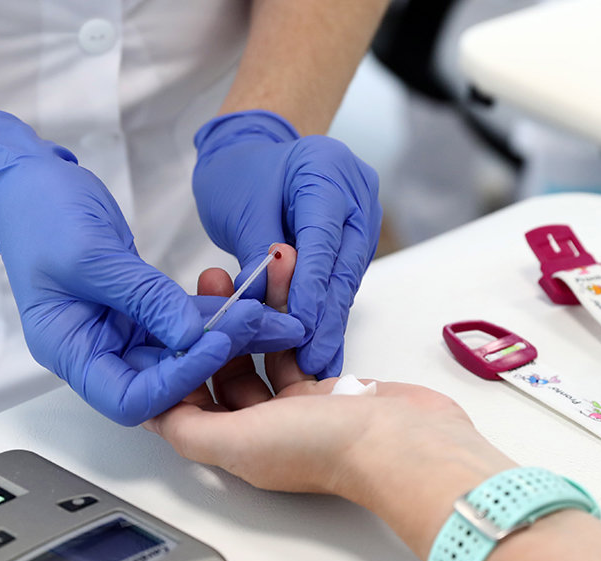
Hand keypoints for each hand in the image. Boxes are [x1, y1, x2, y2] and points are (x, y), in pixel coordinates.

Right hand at [0, 109, 303, 424]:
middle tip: (271, 329)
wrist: (29, 181)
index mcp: (71, 352)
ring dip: (229, 332)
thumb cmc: (40, 214)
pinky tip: (253, 298)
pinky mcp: (139, 309)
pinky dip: (215, 310)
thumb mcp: (92, 256)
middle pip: (165, 378)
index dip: (176, 382)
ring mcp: (120, 331)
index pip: (131, 399)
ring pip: (182, 347)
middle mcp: (98, 351)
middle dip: (219, 355)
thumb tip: (192, 336)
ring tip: (278, 316)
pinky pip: (182, 318)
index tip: (214, 345)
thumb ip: (144, 298)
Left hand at [146, 244, 514, 554]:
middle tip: (204, 285)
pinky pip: (293, 347)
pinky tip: (277, 292)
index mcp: (236, 447)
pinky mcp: (327, 388)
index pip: (188, 404)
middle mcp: (262, 429)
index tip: (165, 322)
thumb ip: (190, 428)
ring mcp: (296, 409)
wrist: (405, 443)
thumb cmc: (327, 448)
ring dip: (246, 317)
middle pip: (220, 374)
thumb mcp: (241, 442)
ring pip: (258, 354)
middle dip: (209, 329)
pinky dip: (283, 320)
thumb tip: (153, 415)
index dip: (173, 363)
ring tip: (238, 272)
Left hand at [192, 110, 381, 378]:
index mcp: (326, 170)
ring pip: (346, 278)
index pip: (323, 238)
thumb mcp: (240, 208)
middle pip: (344, 263)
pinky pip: (341, 281)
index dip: (313, 287)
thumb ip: (258, 253)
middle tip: (314, 362)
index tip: (302, 329)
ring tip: (317, 365)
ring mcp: (361, 219)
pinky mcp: (354, 242)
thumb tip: (269, 304)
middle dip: (327, 318)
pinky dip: (326, 312)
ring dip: (329, 323)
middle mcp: (355, 193)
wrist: (251, 156)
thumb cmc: (241, 175)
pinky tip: (319, 347)